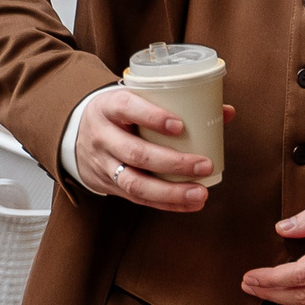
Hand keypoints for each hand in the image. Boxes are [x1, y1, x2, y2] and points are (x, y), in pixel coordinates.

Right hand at [75, 88, 231, 210]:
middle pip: (135, 152)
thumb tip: (226, 112)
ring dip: (170, 192)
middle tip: (205, 165)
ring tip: (200, 194)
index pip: (127, 108)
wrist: (78, 136)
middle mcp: (102, 136)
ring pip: (134, 182)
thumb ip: (178, 103)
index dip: (152, 117)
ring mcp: (102, 163)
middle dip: (173, 162)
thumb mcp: (137, 100)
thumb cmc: (121, 114)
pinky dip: (166, 203)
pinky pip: (137, 198)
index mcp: (109, 107)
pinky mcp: (108, 185)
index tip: (180, 126)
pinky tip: (190, 204)